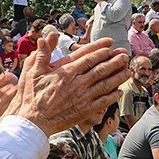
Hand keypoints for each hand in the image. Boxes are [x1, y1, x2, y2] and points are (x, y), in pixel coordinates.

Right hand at [0, 73, 17, 143]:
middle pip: (5, 95)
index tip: (10, 82)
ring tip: (17, 92)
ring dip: (13, 96)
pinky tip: (13, 101)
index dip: (5, 87)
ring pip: (8, 101)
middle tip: (17, 86)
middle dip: (11, 90)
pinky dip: (10, 103)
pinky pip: (7, 107)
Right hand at [2, 34, 129, 136]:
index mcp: (66, 71)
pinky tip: (119, 91)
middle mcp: (77, 83)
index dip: (100, 48)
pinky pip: (102, 102)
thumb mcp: (32, 71)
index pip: (87, 56)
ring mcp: (82, 97)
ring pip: (105, 84)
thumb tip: (48, 36)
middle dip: (114, 60)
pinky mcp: (84, 111)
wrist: (33, 122)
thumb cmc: (31, 96)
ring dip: (118, 76)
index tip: (110, 43)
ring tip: (128, 70)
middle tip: (125, 53)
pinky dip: (112, 96)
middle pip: (100, 68)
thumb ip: (42, 53)